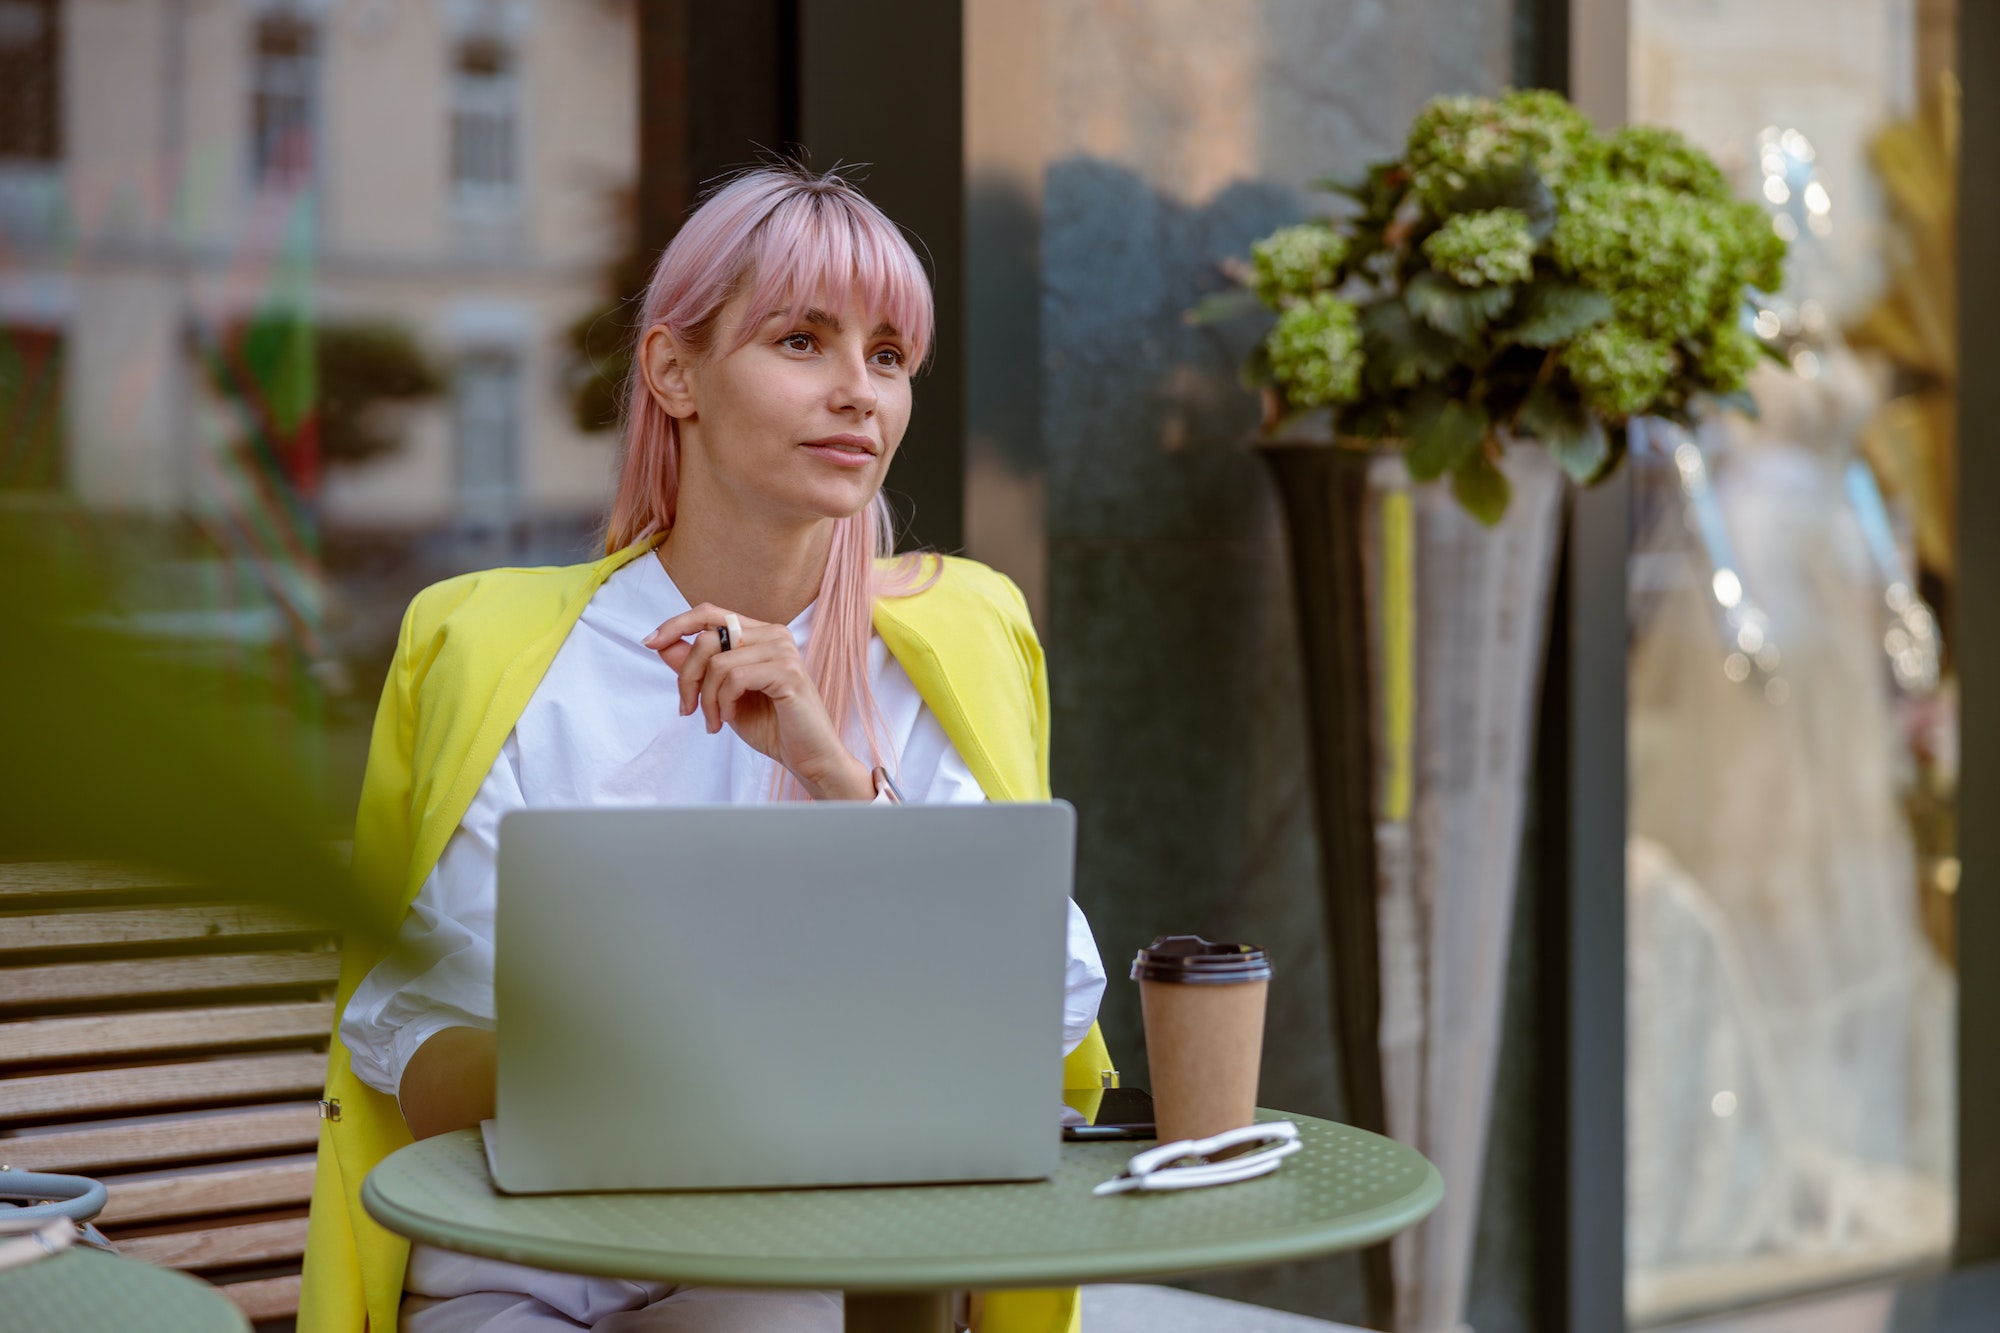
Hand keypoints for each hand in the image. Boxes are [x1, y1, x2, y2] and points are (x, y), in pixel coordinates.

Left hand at [642, 604, 873, 800]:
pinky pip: (734, 678)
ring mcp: (783, 650)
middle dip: (687, 676)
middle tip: (688, 709)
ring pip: (718, 661)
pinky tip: (730, 718)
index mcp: (760, 634)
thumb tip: (663, 644)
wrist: (808, 756)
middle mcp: (773, 634)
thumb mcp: (723, 695)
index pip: (710, 613)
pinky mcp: (788, 672)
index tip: (650, 642)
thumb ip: (698, 668)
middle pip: (707, 638)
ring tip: (714, 721)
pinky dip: (724, 703)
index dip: (677, 623)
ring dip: (707, 698)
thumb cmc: (771, 726)